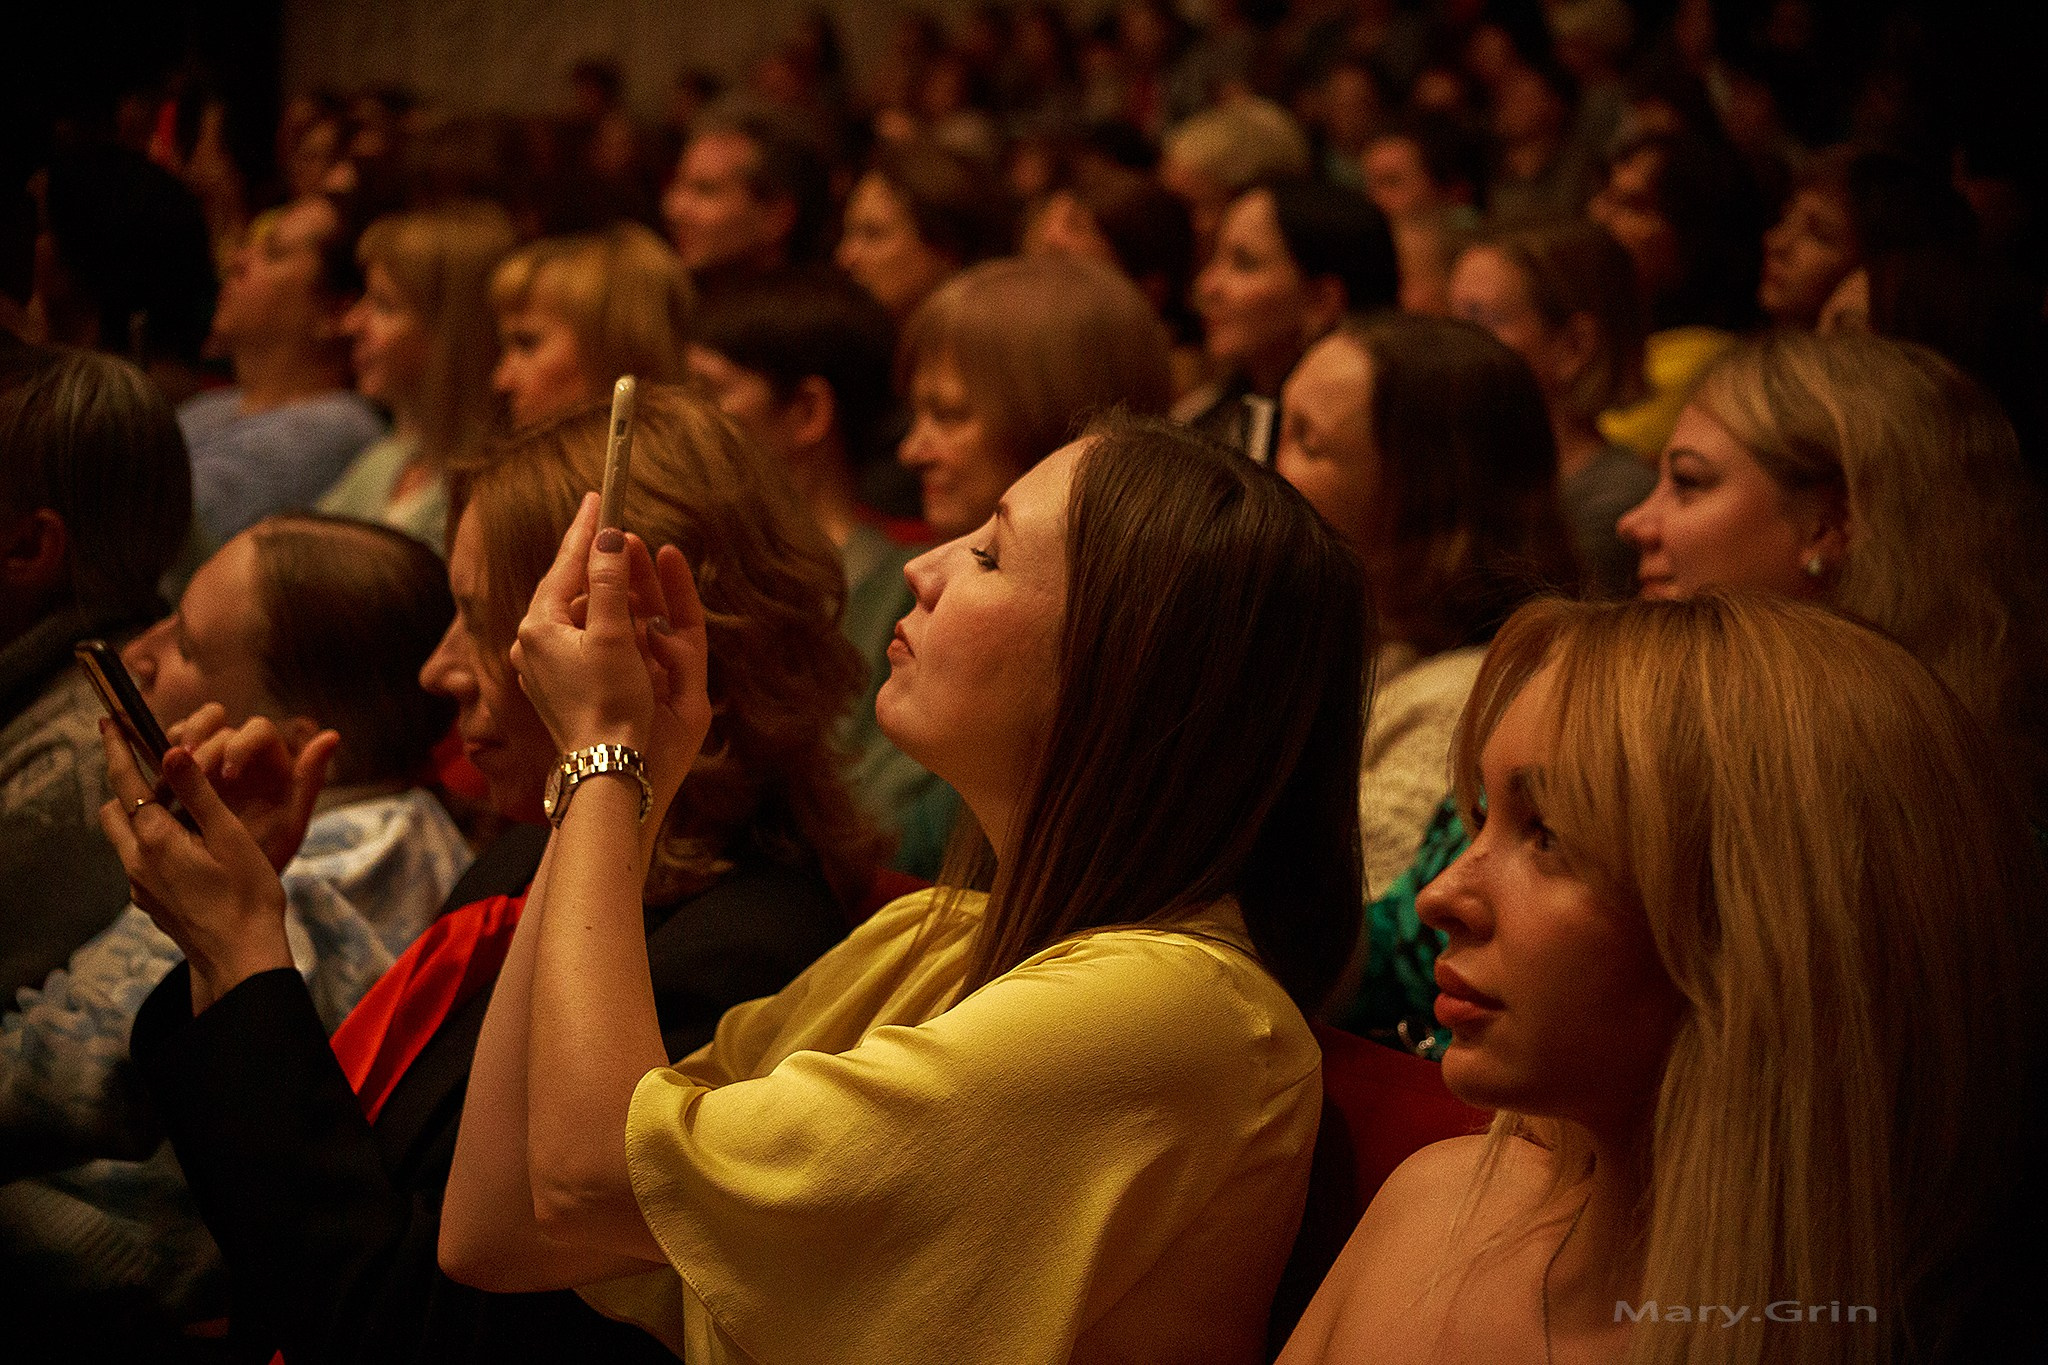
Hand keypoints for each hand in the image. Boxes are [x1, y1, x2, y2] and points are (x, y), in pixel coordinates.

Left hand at [96, 721, 292, 1012]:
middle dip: (125, 784)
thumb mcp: (230, 836)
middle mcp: (138, 862)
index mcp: (157, 839)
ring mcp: (141, 886)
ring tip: (175, 808)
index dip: (117, 749)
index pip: (126, 782)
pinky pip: (139, 861)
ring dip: (139, 815)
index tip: (109, 722)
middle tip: (150, 766)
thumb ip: (198, 793)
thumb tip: (171, 752)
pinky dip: (152, 842)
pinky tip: (187, 849)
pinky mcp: (151, 903)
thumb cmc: (247, 896)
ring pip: (125, 837)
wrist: (241, 958)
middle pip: (114, 810)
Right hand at [167, 703, 338, 870]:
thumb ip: (309, 779)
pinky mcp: (179, 775)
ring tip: (166, 773)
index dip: (241, 745)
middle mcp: (238, 752)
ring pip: (187, 731)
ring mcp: (206, 760)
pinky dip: (159, 762)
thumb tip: (331, 735)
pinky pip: (165, 757)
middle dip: (200, 738)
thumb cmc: (268, 851)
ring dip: (175, 743)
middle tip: (188, 767)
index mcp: (269, 758)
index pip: (257, 730)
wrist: (233, 884)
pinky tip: (154, 786)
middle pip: (216, 721)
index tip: (228, 776)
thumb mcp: (290, 823)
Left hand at [512, 492, 711, 823]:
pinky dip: (614, 630)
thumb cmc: (610, 704)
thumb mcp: (612, 635)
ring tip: (642, 580)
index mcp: (539, 626)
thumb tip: (609, 536)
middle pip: (575, 589)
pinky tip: (637, 630)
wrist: (608, 770)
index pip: (565, 564)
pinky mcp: (563, 689)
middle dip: (605, 566)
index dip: (586, 530)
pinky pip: (591, 644)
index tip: (599, 497)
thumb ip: (610, 581)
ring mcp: (547, 668)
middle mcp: (536, 643)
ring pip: (585, 617)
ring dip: (615, 599)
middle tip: (626, 537)